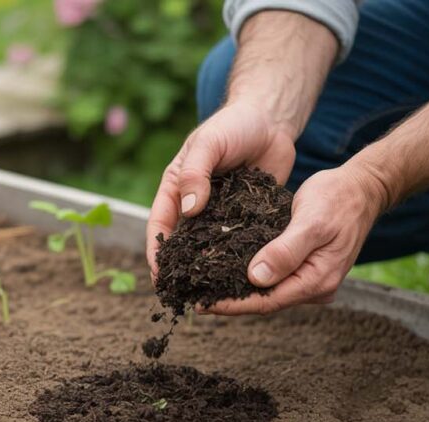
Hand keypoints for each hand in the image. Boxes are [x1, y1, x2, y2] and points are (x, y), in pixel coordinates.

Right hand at [145, 100, 297, 280]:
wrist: (271, 119)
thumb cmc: (233, 125)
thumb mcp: (209, 143)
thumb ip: (196, 174)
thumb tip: (189, 210)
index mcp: (176, 187)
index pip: (159, 225)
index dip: (156, 252)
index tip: (160, 276)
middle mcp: (195, 204)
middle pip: (182, 242)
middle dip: (180, 269)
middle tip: (184, 296)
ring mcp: (221, 212)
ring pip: (210, 246)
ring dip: (210, 269)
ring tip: (214, 295)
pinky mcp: (246, 216)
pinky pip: (239, 241)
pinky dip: (239, 258)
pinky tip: (245, 277)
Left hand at [201, 166, 387, 314]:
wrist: (362, 188)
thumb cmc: (338, 199)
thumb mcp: (311, 222)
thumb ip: (286, 251)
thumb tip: (256, 278)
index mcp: (317, 281)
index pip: (267, 302)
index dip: (232, 305)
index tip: (202, 303)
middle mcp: (314, 287)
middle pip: (264, 301)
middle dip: (229, 300)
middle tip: (193, 295)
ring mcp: (309, 279)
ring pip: (266, 290)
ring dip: (236, 288)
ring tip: (202, 285)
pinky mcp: (303, 267)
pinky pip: (272, 276)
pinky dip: (248, 274)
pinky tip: (224, 269)